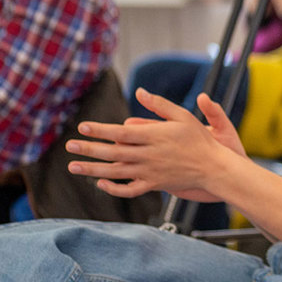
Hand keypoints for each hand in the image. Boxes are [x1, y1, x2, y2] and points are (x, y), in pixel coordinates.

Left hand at [65, 88, 242, 200]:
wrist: (213, 167)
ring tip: (73, 166)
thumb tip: (139, 92)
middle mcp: (149, 155)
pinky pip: (129, 190)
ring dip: (92, 170)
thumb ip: (159, 105)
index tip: (83, 127)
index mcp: (154, 136)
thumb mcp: (183, 116)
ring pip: (116, 172)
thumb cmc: (199, 139)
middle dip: (89, 149)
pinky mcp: (154, 184)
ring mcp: (150, 172)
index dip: (100, 130)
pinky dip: (113, 189)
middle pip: (113, 152)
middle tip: (69, 146)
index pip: (121, 132)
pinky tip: (100, 183)